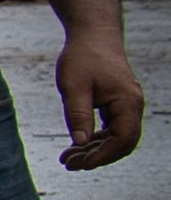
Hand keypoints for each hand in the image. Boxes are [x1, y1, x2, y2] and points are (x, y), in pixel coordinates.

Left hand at [56, 27, 145, 170]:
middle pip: (121, 143)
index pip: (123, 139)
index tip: (80, 165)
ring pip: (115, 138)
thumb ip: (78, 114)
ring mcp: (126, 106)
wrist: (92, 35)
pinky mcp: (116, 105)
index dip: (103, 156)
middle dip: (96, 157)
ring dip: (93, 150)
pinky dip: (94, 139)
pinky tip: (75, 146)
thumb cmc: (83, 57)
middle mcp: (132, 106)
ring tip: (67, 158)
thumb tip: (80, 143)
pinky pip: (110, 129)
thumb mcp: (74, 86)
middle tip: (68, 164)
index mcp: (128, 103)